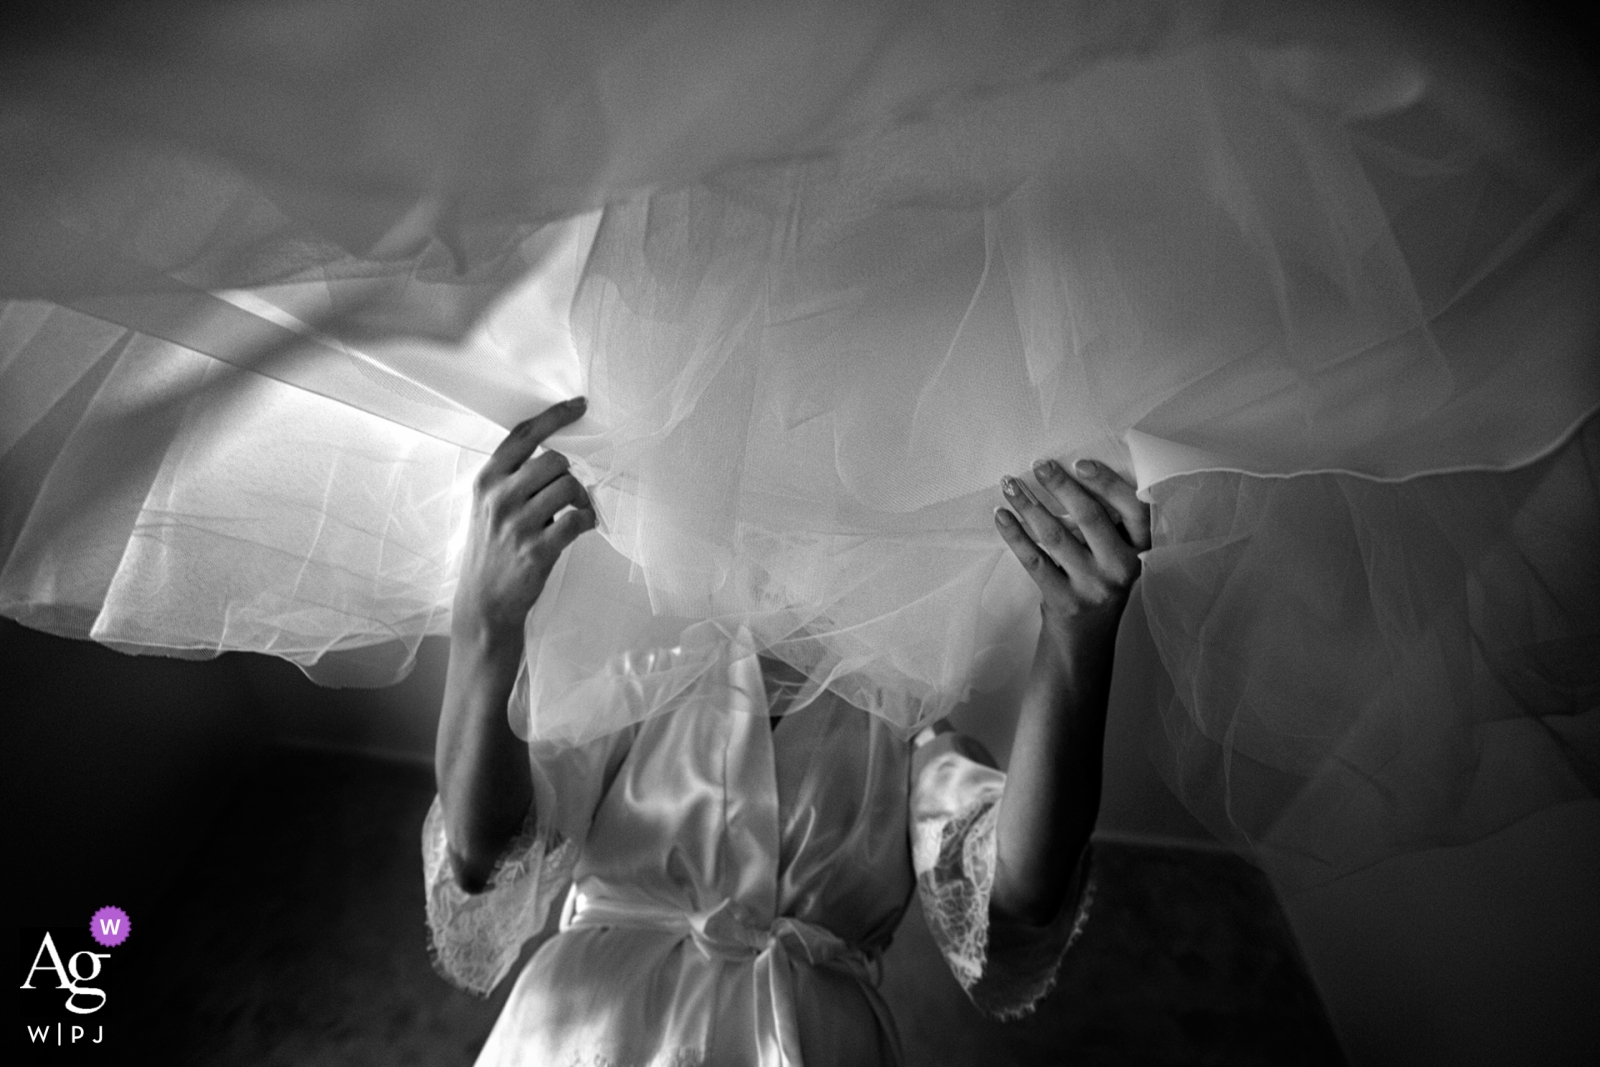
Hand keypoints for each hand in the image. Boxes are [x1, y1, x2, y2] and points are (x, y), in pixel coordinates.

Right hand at [453, 397, 594, 639]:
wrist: (484, 601)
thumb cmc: (491, 548)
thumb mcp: (488, 505)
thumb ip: (512, 478)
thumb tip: (555, 454)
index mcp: (487, 480)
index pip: (523, 435)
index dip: (555, 416)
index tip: (578, 405)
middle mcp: (499, 498)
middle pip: (554, 460)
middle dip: (570, 474)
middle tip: (570, 495)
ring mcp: (517, 524)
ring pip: (569, 487)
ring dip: (581, 498)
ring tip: (575, 513)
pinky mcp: (537, 549)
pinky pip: (577, 520)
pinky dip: (587, 521)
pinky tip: (582, 527)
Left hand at [994, 458, 1150, 653]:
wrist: (1086, 637)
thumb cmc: (1098, 581)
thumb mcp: (1116, 554)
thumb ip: (1108, 524)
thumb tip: (1068, 472)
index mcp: (1141, 550)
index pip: (1135, 509)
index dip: (1108, 483)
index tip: (1080, 463)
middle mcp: (1122, 569)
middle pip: (1090, 518)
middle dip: (1061, 486)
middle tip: (1038, 465)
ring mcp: (1093, 587)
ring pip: (1056, 536)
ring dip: (1029, 506)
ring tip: (1010, 485)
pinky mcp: (1065, 600)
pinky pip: (1034, 560)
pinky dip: (1014, 535)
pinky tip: (1001, 516)